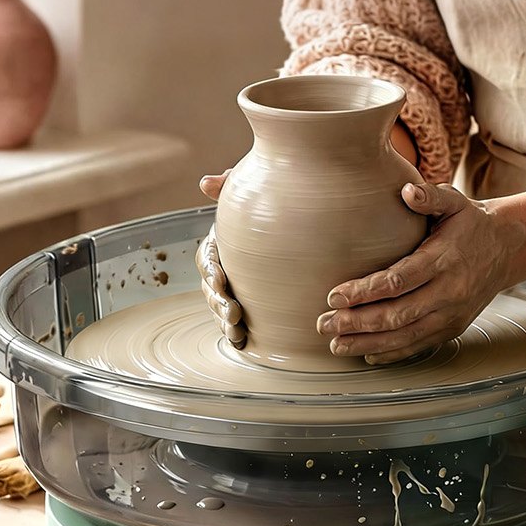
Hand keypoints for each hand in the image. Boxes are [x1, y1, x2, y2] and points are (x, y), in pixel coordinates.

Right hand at [193, 120, 415, 350]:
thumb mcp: (267, 189)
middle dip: (217, 302)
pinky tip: (242, 342)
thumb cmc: (290, 197)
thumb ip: (238, 186)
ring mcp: (243, 282)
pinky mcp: (259, 300)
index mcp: (227, 238)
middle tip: (233, 313)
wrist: (319, 212)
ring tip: (235, 331)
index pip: (209, 256)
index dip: (210, 270)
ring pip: (222, 304)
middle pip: (212, 285)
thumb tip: (206, 183)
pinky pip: (241, 317)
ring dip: (223, 319)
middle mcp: (231, 261)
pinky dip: (236, 330)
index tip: (221, 281)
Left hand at [316, 181, 525, 365]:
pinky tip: (367, 354)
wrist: (509, 248)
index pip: (399, 280)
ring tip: (337, 345)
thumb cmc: (471, 222)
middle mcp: (449, 291)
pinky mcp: (454, 327)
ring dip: (369, 344)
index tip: (334, 296)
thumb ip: (430, 197)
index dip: (365, 291)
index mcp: (443, 259)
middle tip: (324, 324)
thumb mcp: (455, 201)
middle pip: (398, 314)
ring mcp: (452, 314)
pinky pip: (420, 345)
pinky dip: (393, 353)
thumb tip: (406, 192)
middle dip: (358, 323)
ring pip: (406, 335)